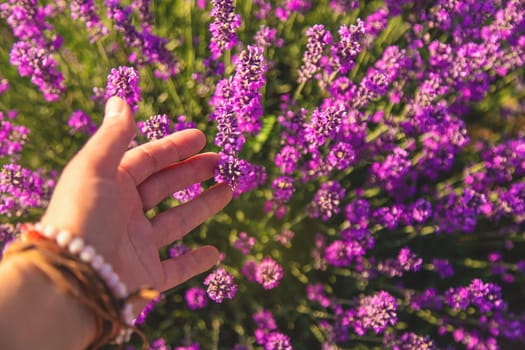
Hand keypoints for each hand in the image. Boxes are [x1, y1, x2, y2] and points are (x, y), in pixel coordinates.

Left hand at [41, 97, 231, 295]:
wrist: (73, 283)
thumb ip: (112, 136)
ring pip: (176, 223)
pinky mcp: (147, 278)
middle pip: (164, 188)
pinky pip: (176, 269)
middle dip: (193, 172)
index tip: (201, 137)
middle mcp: (124, 214)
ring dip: (203, 207)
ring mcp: (137, 246)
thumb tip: (119, 99)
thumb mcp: (94, 169)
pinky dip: (196, 262)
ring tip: (229, 191)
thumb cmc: (81, 218)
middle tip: (222, 162)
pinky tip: (215, 252)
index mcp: (110, 186)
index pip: (147, 160)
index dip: (174, 147)